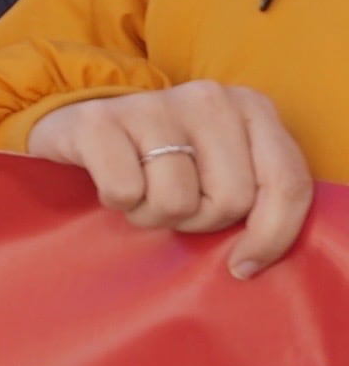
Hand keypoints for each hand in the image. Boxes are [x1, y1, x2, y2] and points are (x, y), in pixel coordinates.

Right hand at [25, 84, 316, 277]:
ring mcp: (153, 105)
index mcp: (251, 108)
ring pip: (176, 202)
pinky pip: (125, 192)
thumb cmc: (161, 158)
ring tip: (140, 192)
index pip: (287, 182)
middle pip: (230, 200)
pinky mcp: (99, 121)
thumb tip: (250, 261)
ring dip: (152, 214)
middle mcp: (209, 99)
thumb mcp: (222, 165)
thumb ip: (255, 191)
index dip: (272, 235)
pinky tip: (110, 180)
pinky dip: (116, 202)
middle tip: (173, 204)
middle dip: (197, 220)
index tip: (243, 266)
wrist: (80, 124)